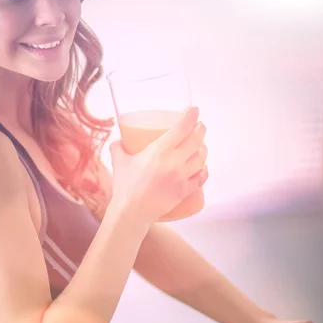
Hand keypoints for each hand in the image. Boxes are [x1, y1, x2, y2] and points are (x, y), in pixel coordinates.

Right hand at [109, 106, 207, 223]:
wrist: (132, 213)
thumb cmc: (124, 187)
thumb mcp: (119, 162)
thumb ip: (118, 148)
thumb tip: (119, 140)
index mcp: (158, 151)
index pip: (182, 128)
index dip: (191, 116)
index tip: (194, 110)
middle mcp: (174, 162)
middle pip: (196, 140)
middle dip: (201, 130)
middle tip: (199, 126)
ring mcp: (181, 177)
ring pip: (201, 159)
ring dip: (204, 150)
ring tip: (201, 146)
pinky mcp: (184, 191)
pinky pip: (201, 179)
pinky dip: (204, 171)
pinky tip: (203, 168)